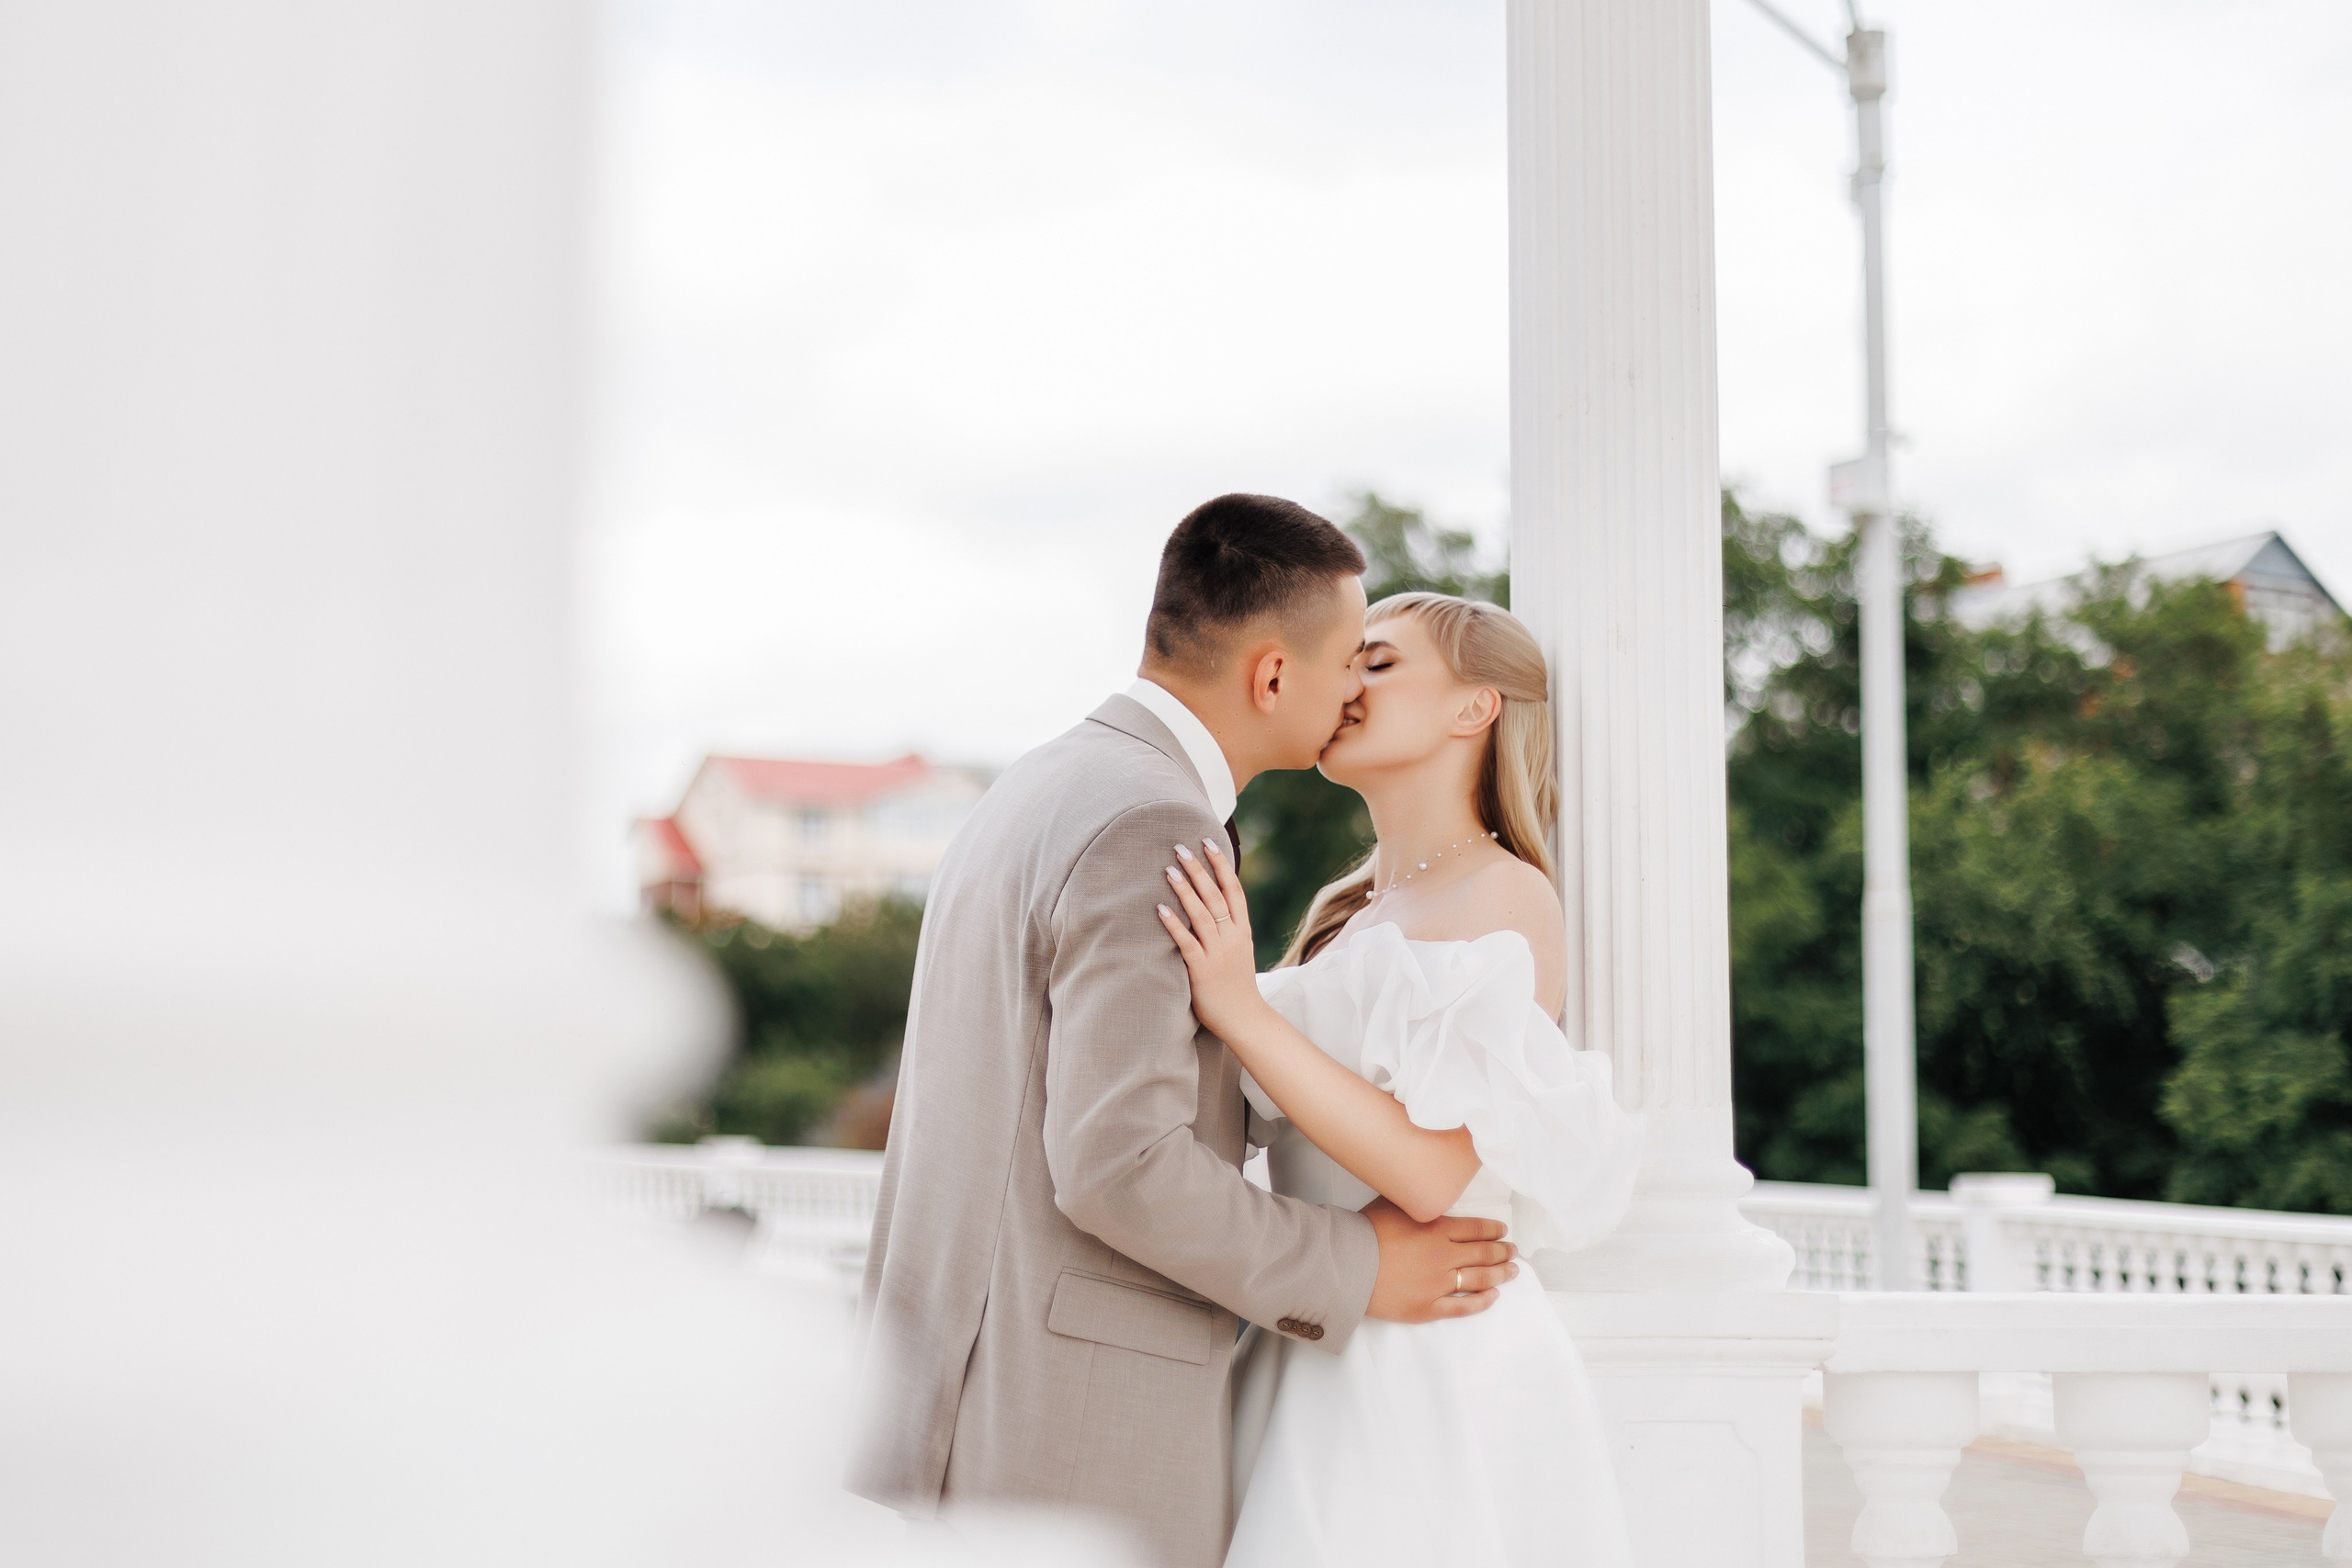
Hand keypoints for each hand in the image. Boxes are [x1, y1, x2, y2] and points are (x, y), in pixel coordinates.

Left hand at [1155, 835, 1268, 1040]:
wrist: (1245, 1018)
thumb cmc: (1237, 986)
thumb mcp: (1238, 951)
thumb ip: (1227, 930)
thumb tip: (1211, 907)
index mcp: (1241, 930)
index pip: (1233, 889)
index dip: (1221, 864)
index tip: (1209, 842)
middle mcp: (1232, 937)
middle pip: (1215, 895)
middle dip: (1199, 869)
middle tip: (1181, 847)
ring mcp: (1218, 953)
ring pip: (1201, 914)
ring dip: (1184, 890)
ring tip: (1169, 869)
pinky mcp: (1202, 970)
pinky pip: (1186, 943)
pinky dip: (1173, 924)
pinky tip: (1160, 908)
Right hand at [1362, 1197, 1517, 1321]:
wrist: (1346, 1266)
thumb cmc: (1365, 1232)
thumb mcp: (1392, 1203)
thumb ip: (1416, 1200)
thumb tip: (1427, 1189)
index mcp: (1437, 1229)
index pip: (1476, 1229)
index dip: (1493, 1231)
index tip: (1503, 1232)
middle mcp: (1443, 1256)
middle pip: (1483, 1254)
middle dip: (1502, 1252)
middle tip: (1513, 1251)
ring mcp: (1437, 1284)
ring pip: (1479, 1279)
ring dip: (1500, 1274)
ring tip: (1512, 1271)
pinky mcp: (1427, 1308)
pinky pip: (1462, 1307)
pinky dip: (1481, 1302)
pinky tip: (1493, 1297)